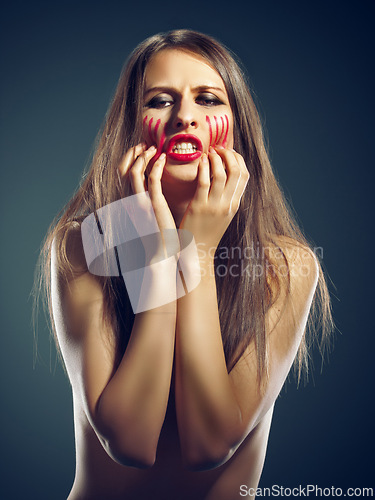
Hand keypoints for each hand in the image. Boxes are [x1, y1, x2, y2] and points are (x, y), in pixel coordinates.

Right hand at [118, 144, 178, 264]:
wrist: (161, 257)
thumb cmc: (158, 240)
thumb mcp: (148, 219)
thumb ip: (146, 206)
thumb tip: (150, 197)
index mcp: (128, 205)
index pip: (122, 176)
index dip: (128, 161)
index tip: (139, 151)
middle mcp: (130, 203)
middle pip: (124, 171)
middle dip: (133, 155)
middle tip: (144, 145)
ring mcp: (140, 204)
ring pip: (135, 172)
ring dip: (143, 157)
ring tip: (154, 148)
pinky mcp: (153, 206)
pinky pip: (152, 180)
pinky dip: (156, 166)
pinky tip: (163, 158)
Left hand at [179, 146, 248, 255]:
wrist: (197, 253)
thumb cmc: (206, 233)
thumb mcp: (223, 216)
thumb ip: (226, 198)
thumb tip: (227, 178)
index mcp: (235, 205)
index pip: (244, 175)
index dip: (238, 159)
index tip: (228, 152)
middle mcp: (227, 204)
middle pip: (236, 171)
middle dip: (228, 155)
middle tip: (218, 149)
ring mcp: (214, 206)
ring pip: (222, 174)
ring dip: (216, 158)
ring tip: (209, 152)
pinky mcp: (198, 207)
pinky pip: (204, 182)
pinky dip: (204, 168)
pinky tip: (201, 161)